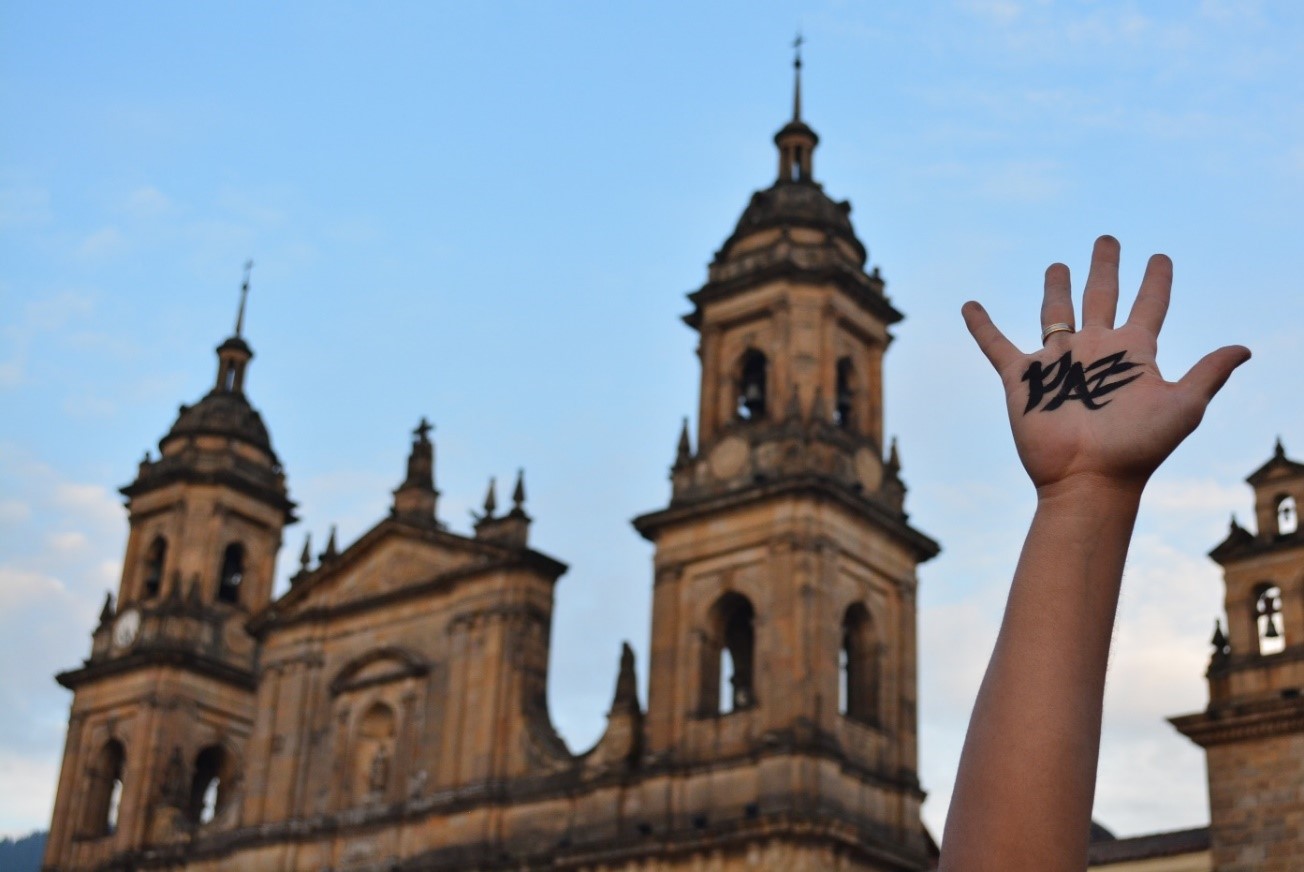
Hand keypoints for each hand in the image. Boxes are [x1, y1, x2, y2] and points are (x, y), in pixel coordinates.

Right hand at [961, 235, 1249, 493]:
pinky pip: (997, 345)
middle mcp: (1096, 351)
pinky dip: (982, 326)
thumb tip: (1245, 348)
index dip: (1157, 280)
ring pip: (1055, 314)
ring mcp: (1058, 363)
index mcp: (1133, 353)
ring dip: (1056, 288)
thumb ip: (1208, 373)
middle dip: (1104, 267)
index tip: (1160, 257)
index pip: (1148, 305)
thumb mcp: (1183, 406)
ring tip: (1057, 266)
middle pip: (1100, 297)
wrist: (1088, 478)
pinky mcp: (1022, 379)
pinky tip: (970, 306)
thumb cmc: (1138, 448)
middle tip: (1107, 240)